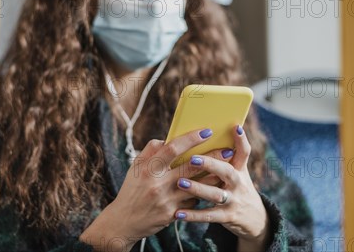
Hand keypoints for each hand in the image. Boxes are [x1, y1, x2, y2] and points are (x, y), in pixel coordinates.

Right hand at [80, 128, 232, 251]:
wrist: (124, 222)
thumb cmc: (131, 190)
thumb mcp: (135, 167)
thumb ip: (151, 150)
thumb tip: (167, 139)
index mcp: (149, 168)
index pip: (173, 148)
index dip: (191, 139)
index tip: (207, 131)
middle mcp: (158, 184)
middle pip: (192, 167)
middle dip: (213, 157)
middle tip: (229, 150)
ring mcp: (167, 200)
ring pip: (198, 186)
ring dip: (214, 176)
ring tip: (228, 168)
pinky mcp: (173, 215)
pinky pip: (193, 202)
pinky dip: (201, 193)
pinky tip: (210, 188)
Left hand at [173, 125, 271, 247]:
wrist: (253, 218)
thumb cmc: (236, 187)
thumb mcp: (236, 171)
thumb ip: (222, 157)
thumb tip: (202, 135)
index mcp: (239, 169)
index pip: (244, 152)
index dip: (241, 140)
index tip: (235, 127)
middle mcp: (238, 183)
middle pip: (227, 172)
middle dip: (211, 164)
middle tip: (193, 158)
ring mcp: (233, 200)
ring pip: (216, 194)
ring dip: (198, 188)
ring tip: (180, 182)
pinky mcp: (227, 216)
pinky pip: (209, 215)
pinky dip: (194, 214)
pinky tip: (178, 212)